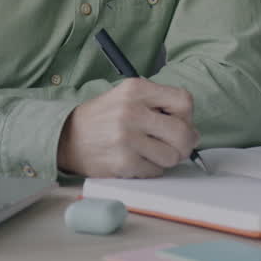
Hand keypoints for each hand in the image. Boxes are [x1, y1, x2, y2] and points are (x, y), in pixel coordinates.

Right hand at [57, 78, 197, 177]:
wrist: (67, 137)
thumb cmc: (103, 118)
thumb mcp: (127, 97)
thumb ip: (159, 105)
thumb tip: (192, 131)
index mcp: (135, 89)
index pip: (184, 101)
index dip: (187, 116)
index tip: (178, 122)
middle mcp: (131, 111)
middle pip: (183, 132)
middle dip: (184, 143)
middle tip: (176, 146)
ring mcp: (127, 138)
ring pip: (172, 156)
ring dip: (166, 158)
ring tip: (150, 152)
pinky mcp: (123, 162)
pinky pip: (156, 171)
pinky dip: (151, 169)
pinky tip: (136, 160)